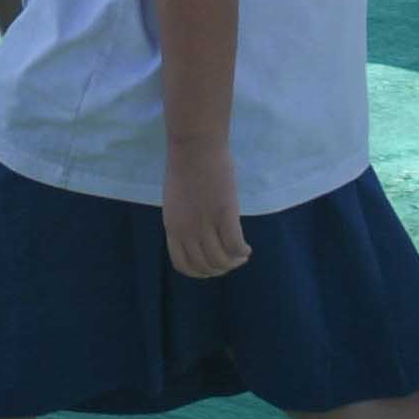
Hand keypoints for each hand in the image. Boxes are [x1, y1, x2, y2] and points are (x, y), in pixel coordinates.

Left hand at [162, 156, 247, 279]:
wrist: (195, 145)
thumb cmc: (185, 165)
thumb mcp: (175, 201)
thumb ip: (183, 221)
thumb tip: (197, 237)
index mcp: (172, 227)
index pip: (183, 265)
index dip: (199, 272)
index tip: (211, 268)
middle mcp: (187, 231)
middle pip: (205, 266)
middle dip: (220, 269)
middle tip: (231, 261)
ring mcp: (205, 224)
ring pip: (221, 260)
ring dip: (234, 262)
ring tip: (242, 255)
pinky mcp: (224, 214)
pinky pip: (235, 245)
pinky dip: (242, 251)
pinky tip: (247, 248)